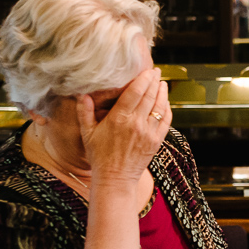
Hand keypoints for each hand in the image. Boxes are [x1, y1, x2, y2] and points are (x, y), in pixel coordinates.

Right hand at [74, 68, 170, 185]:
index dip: (143, 78)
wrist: (115, 179)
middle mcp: (136, 124)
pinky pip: (166, 121)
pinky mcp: (156, 141)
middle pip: (149, 96)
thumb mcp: (87, 133)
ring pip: (160, 106)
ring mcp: (148, 133)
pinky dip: (167, 109)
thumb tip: (82, 94)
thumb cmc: (99, 156)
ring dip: (163, 93)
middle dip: (154, 81)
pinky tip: (165, 102)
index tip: (147, 70)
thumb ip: (84, 112)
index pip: (135, 92)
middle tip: (156, 71)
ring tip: (162, 83)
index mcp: (119, 119)